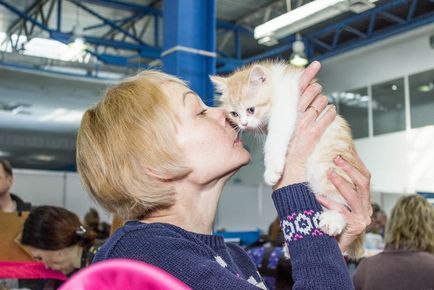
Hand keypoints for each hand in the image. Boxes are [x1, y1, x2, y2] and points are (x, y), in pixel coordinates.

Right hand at [273, 61, 336, 189]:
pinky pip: (328, 117)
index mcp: (287, 113)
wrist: (287, 168)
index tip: (315, 64)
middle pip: (311, 92)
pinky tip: (332, 111)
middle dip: (317, 89)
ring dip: (325, 101)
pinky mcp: (314, 133)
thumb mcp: (283, 129)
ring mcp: (305, 124)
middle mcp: (296, 116)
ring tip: (324, 104)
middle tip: (318, 90)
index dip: (307, 75)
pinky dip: (332, 112)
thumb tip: (300, 103)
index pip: (298, 89)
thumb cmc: (285, 149)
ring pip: (321, 103)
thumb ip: (290, 115)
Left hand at [317, 147, 372, 252]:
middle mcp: (366, 208)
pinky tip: (319, 197)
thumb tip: (327, 168)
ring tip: (329, 173)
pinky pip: (341, 211)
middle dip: (350, 168)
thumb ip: (336, 191)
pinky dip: (330, 203)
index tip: (347, 150)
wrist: (333, 250)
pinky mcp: (354, 227)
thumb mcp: (338, 205)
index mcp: (364, 201)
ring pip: (354, 195)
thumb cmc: (333, 224)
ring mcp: (362, 218)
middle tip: (336, 157)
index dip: (357, 163)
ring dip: (341, 183)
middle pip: (364, 182)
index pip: (365, 177)